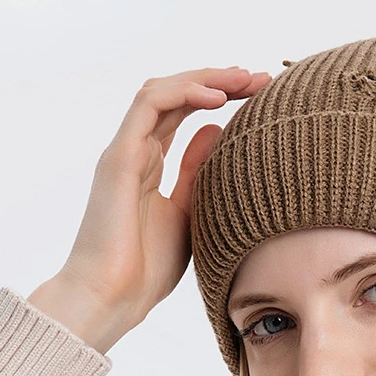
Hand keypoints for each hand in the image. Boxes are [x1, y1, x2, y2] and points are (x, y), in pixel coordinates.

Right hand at [58, 65, 271, 326]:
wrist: (114, 297)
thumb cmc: (148, 267)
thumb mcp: (189, 213)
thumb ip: (198, 172)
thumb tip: (219, 132)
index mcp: (150, 165)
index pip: (184, 114)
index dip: (220, 97)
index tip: (261, 94)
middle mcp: (135, 152)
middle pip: (177, 97)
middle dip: (220, 81)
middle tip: (261, 78)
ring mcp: (125, 152)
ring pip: (162, 92)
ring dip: (205, 79)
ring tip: (244, 78)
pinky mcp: (118, 159)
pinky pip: (148, 107)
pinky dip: (183, 94)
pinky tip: (217, 97)